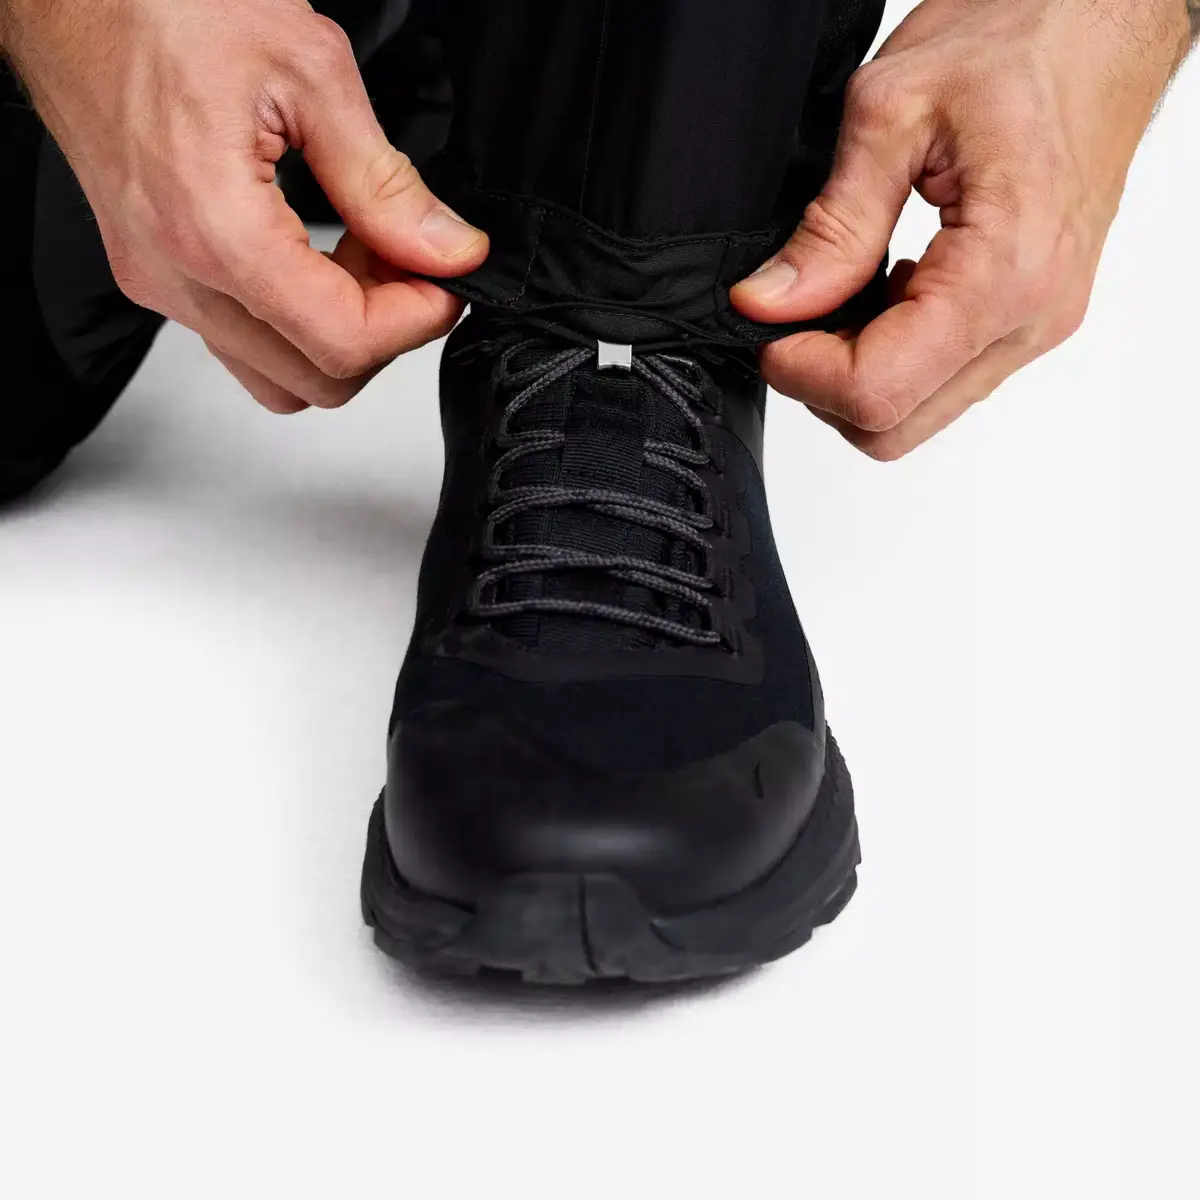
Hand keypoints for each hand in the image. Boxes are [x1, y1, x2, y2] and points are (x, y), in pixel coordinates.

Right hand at [0, 0, 487, 413]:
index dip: (416, 319)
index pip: (342, 344)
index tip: (448, 279)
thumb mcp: (309, 73)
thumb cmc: (163, 2)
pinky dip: (296, 318)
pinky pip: (241, 341)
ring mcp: (160, 282)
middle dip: (384, 331)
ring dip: (339, 333)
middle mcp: (178, 277)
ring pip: (278, 376)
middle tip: (412, 261)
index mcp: (216, 232)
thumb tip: (449, 250)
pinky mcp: (154, 273)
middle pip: (315, 381)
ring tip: (363, 254)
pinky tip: (317, 255)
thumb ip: (386, 183)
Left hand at [732, 0, 1192, 459]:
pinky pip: (946, 376)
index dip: (802, 372)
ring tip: (846, 287)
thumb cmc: (1024, 39)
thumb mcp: (893, 112)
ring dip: (861, 370)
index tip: (770, 326)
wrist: (1104, 20)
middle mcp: (1031, 317)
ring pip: (919, 413)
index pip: (878, 391)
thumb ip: (830, 227)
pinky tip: (886, 287)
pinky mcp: (1032, 317)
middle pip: (894, 427)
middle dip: (824, 384)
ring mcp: (1037, 325)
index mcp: (1003, 271)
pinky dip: (897, 352)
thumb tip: (770, 302)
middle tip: (797, 314)